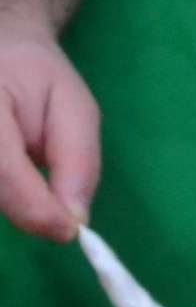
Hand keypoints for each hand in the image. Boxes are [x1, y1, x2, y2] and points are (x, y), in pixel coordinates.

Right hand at [0, 18, 99, 241]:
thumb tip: (74, 219)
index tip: (71, 230)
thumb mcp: (74, 108)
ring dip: (14, 200)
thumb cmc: (37, 76)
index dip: (37, 208)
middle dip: (28, 209)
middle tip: (59, 204)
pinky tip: (14, 173)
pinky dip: (6, 195)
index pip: (2, 168)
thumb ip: (77, 161)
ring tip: (25, 160)